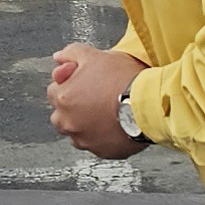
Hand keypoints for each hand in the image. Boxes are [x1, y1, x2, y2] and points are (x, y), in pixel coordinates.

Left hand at [48, 42, 149, 160]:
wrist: (150, 103)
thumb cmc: (124, 79)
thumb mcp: (96, 56)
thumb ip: (72, 53)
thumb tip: (59, 57)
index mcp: (63, 98)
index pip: (54, 90)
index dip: (70, 83)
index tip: (84, 82)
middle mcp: (68, 122)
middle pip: (62, 114)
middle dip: (73, 106)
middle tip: (95, 97)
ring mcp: (85, 140)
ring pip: (77, 131)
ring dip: (85, 123)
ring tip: (106, 112)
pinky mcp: (102, 152)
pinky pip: (96, 144)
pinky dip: (102, 137)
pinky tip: (115, 125)